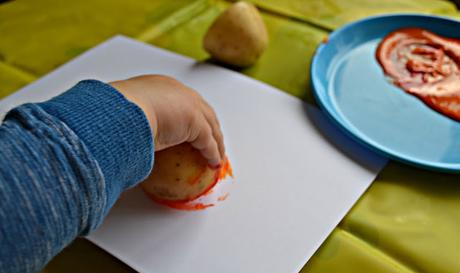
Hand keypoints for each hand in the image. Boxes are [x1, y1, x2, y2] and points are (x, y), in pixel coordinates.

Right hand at [110, 75, 224, 165]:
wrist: (123, 111)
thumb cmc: (117, 110)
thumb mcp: (126, 112)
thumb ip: (132, 119)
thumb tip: (125, 133)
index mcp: (161, 86)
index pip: (183, 100)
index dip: (190, 114)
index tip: (192, 126)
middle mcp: (179, 92)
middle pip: (203, 110)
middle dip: (209, 125)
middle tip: (212, 140)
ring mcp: (190, 105)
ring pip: (210, 125)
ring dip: (216, 141)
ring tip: (217, 155)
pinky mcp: (196, 123)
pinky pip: (208, 142)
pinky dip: (212, 153)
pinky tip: (213, 162)